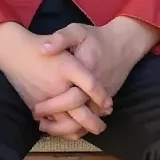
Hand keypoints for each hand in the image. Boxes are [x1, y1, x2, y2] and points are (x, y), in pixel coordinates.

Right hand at [0, 22, 112, 137]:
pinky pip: (51, 123)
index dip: (101, 97)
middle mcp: (57, 85)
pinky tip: (72, 129)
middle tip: (102, 126)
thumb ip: (90, 53)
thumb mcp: (70, 33)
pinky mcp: (35, 106)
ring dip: (80, 129)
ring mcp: (45, 98)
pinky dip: (62, 130)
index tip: (108, 105)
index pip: (91, 85)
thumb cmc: (42, 43)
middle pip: (80, 112)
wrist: (13, 50)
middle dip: (93, 122)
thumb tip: (93, 67)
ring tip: (89, 129)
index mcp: (67, 66)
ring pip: (66, 123)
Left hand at [33, 17, 159, 135]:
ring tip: (47, 128)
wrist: (124, 44)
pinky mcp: (106, 100)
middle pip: (78, 112)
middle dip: (57, 120)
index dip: (52, 105)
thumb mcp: (78, 31)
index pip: (70, 95)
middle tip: (38, 119)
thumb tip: (44, 49)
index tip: (35, 108)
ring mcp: (103, 96)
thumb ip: (61, 38)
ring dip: (68, 128)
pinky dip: (79, 126)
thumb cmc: (96, 38)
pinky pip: (93, 117)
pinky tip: (63, 126)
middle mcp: (96, 87)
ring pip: (87, 120)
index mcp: (86, 71)